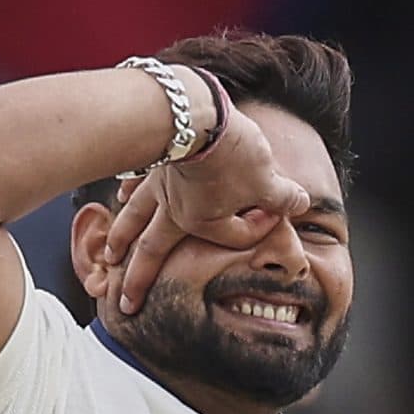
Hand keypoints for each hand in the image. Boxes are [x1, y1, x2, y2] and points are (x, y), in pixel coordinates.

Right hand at [101, 95, 311, 315]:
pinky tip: (123, 196)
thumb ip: (283, 197)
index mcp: (201, 222)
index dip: (260, 223)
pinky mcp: (158, 159)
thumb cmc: (230, 150)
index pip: (235, 236)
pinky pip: (138, 182)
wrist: (193, 110)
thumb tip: (302, 203)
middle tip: (126, 304)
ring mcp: (161, 185)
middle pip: (154, 250)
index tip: (274, 206)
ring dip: (123, 238)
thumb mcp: (266, 177)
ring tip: (111, 258)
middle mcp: (174, 210)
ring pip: (137, 218)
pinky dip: (130, 191)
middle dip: (139, 279)